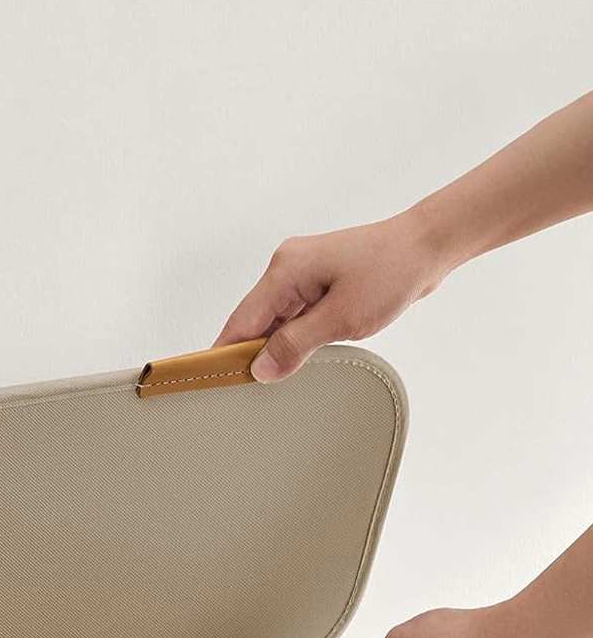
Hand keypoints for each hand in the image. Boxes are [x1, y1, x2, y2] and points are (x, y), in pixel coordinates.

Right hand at [213, 212, 447, 382]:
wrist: (428, 246)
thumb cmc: (391, 271)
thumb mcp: (341, 318)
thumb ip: (295, 346)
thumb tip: (261, 370)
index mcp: (284, 270)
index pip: (240, 321)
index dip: (223, 353)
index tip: (209, 381)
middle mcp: (286, 268)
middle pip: (253, 322)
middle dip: (249, 355)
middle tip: (243, 391)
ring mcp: (301, 275)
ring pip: (273, 321)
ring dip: (275, 347)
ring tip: (273, 378)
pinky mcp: (317, 283)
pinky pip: (292, 316)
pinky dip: (291, 337)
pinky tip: (296, 358)